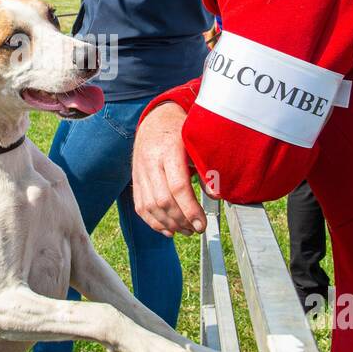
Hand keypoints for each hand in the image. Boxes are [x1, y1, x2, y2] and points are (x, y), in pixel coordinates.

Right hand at [132, 103, 205, 236]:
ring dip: (169, 224)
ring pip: (150, 207)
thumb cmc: (181, 132)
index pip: (178, 186)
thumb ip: (206, 169)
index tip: (201, 224)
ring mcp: (140, 172)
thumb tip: (217, 195)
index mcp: (169, 150)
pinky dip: (153, 222)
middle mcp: (151, 162)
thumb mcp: (196, 144)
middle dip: (181, 220)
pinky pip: (140, 207)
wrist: (155, 121)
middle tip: (196, 229)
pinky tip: (168, 230)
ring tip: (186, 231)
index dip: (190, 209)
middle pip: (163, 200)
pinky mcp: (135, 180)